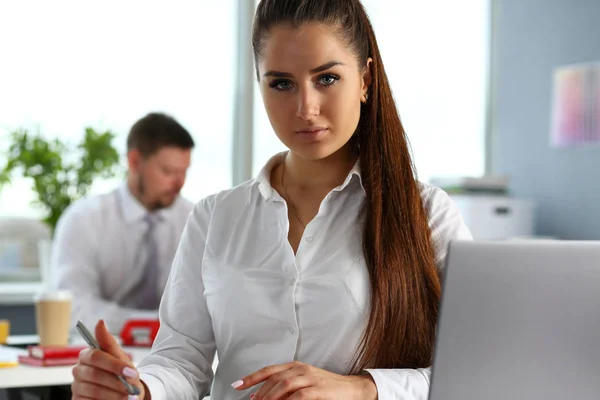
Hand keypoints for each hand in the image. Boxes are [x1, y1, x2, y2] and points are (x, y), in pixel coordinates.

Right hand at [72, 320, 145, 399]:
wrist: (126, 392)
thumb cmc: (122, 372)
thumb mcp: (120, 357)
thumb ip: (108, 342)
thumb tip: (100, 322)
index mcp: (87, 355)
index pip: (96, 356)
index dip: (114, 365)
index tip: (131, 372)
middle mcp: (78, 370)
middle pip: (94, 375)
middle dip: (116, 382)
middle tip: (132, 388)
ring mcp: (77, 387)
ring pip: (94, 390)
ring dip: (114, 394)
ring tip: (128, 397)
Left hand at [232, 361, 377, 399]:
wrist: (352, 389)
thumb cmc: (326, 388)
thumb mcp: (304, 383)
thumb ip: (285, 388)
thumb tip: (260, 396)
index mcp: (296, 366)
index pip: (269, 370)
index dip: (251, 378)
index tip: (237, 386)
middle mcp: (301, 369)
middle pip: (274, 379)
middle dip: (260, 392)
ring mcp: (310, 378)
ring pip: (284, 385)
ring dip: (270, 397)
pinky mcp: (318, 389)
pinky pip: (298, 396)